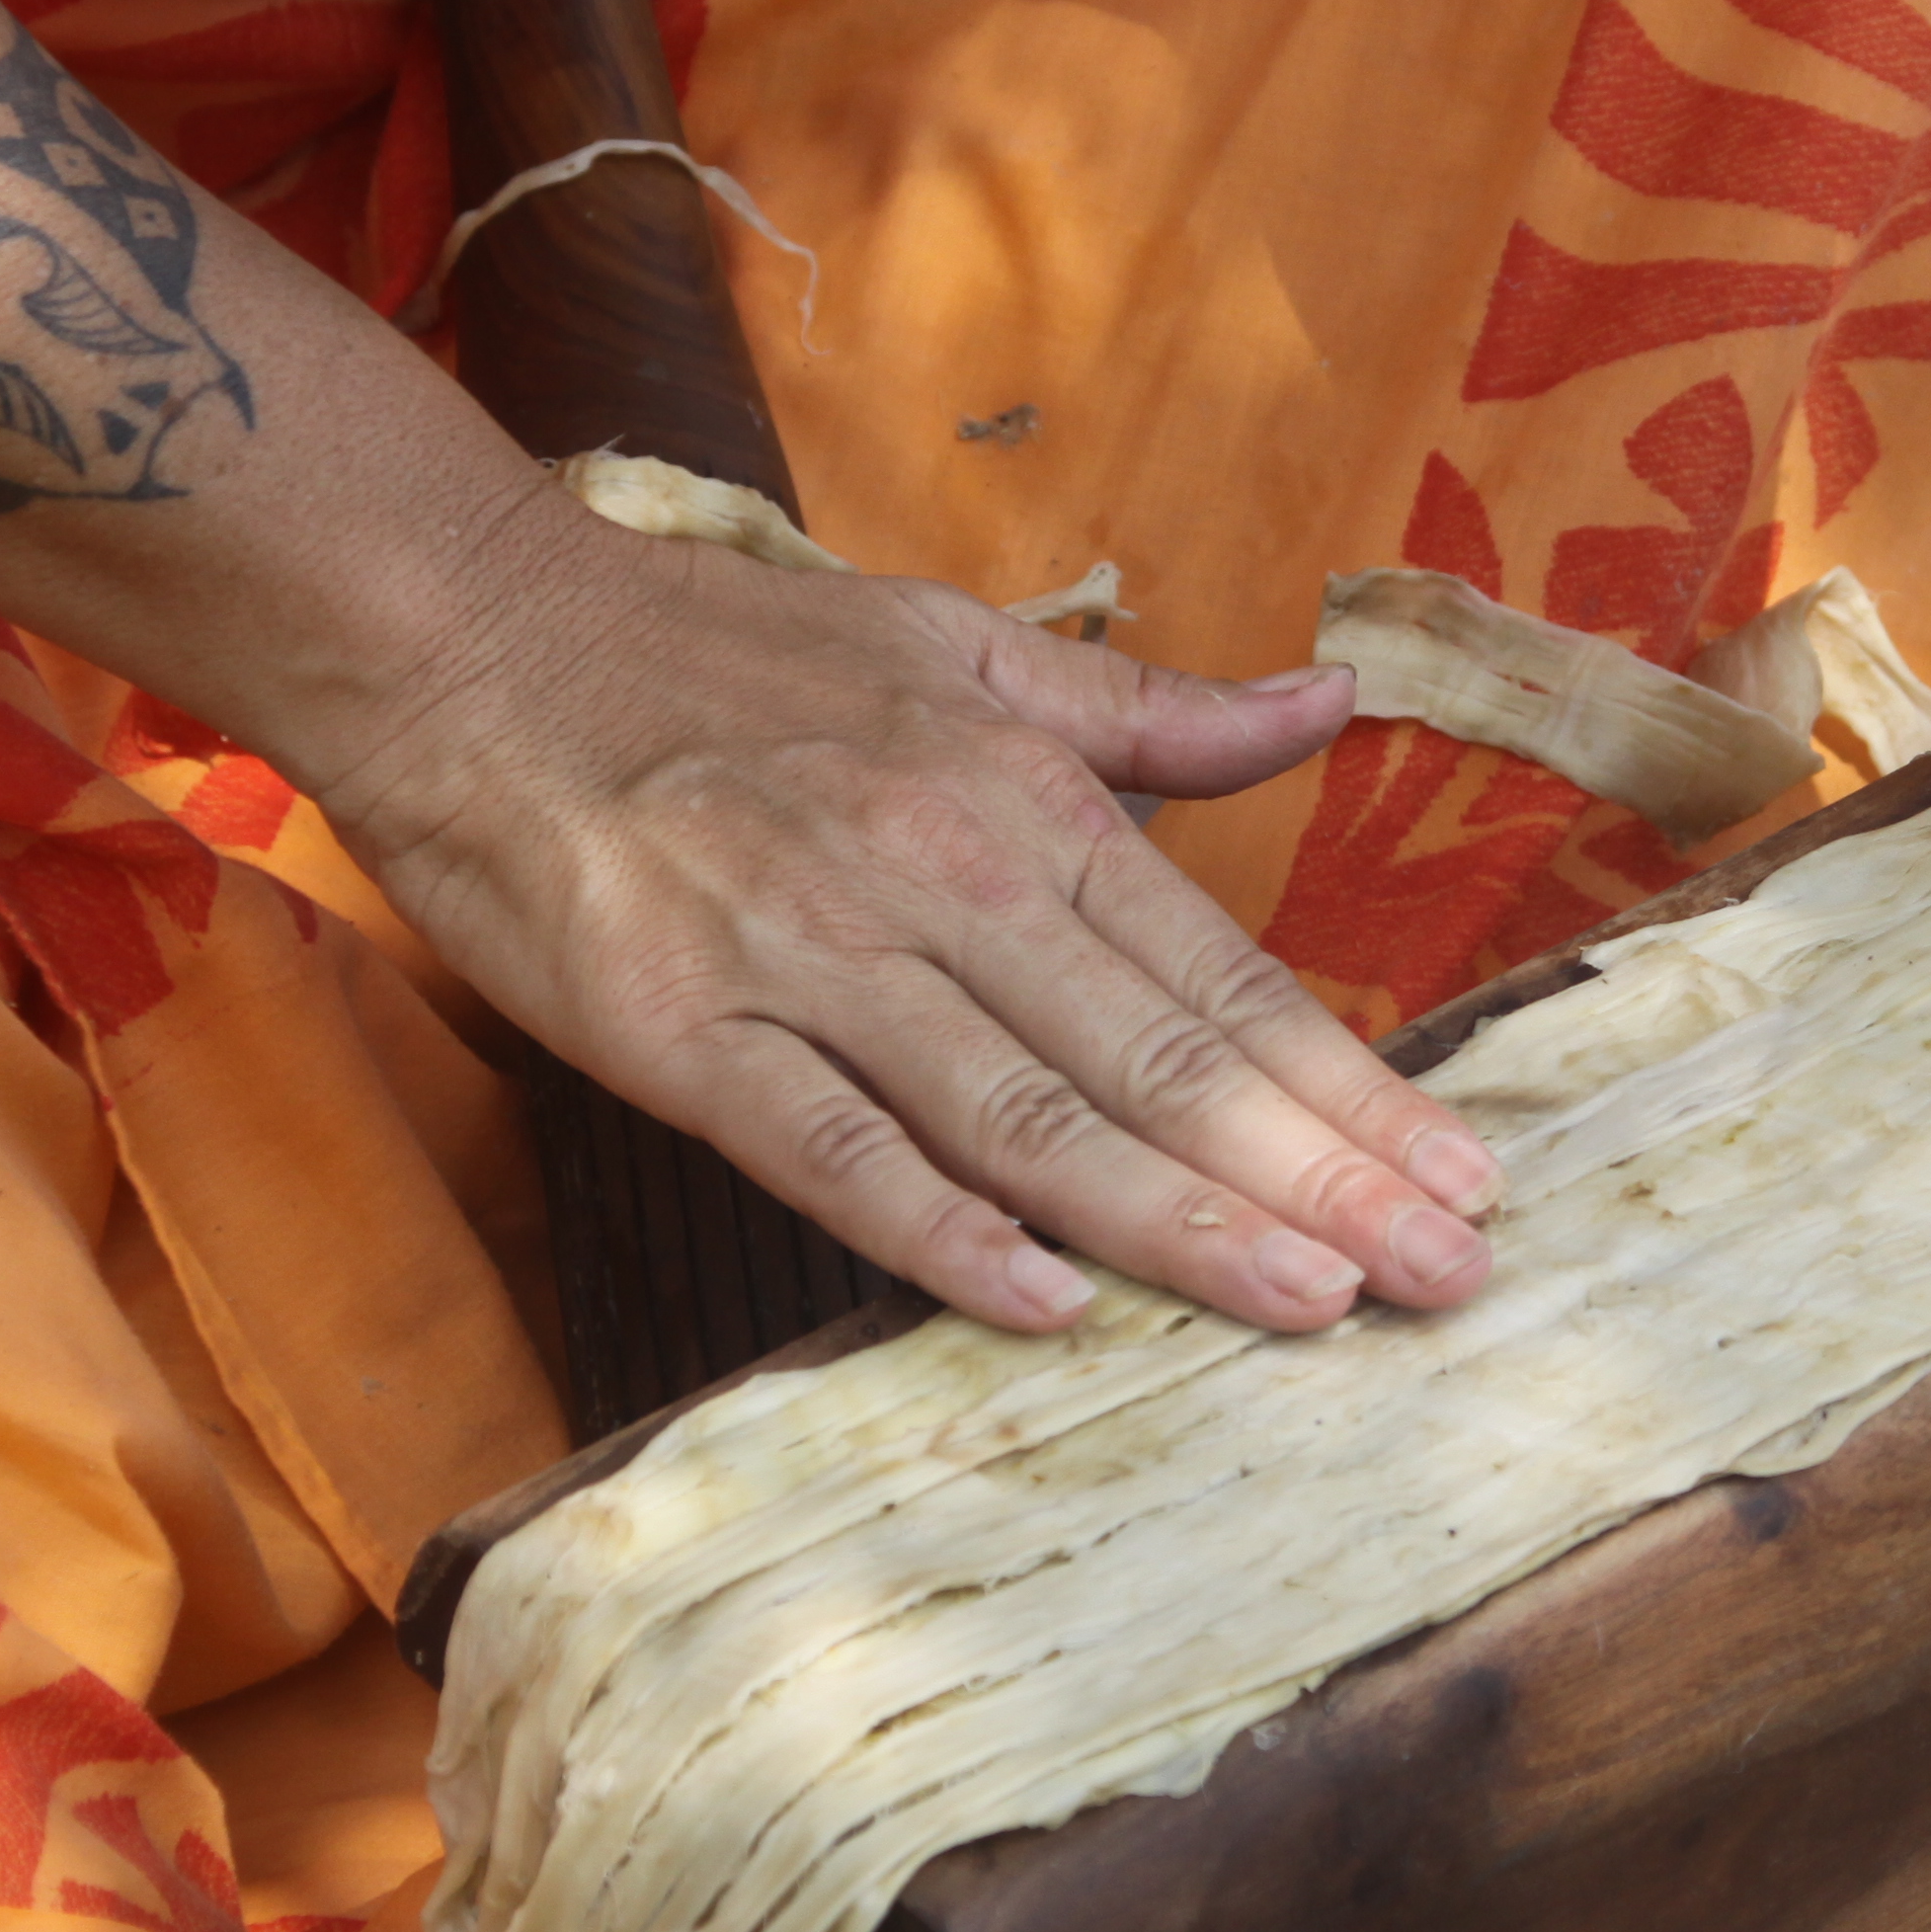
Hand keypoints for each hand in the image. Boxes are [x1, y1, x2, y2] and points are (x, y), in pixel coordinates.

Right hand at [307, 491, 1503, 1336]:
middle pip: (1161, 1055)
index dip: (1351, 1083)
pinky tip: (1049, 1297)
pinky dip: (942, 1224)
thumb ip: (1149, 711)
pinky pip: (834, 1145)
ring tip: (1312, 1299)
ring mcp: (812, 957)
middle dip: (1319, 1172)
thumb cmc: (718, 653)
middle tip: (1449, 1275)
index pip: (1222, 973)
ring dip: (1179, 1216)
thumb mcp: (959, 644)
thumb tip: (1330, 697)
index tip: (1463, 1174)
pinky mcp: (680, 1028)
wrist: (467, 632)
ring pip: (1029, 1111)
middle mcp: (941, 875)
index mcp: (1023, 797)